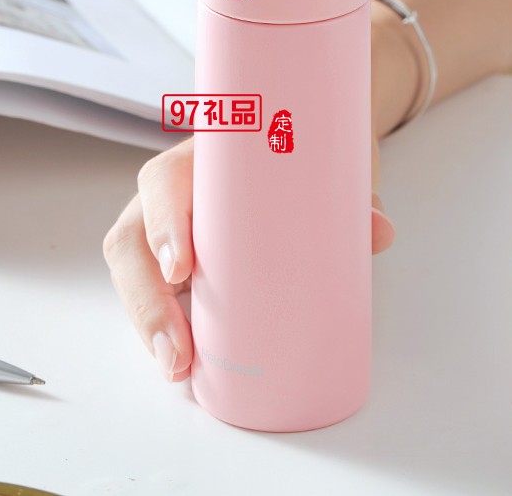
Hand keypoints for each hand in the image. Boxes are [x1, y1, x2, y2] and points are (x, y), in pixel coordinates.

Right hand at [102, 135, 395, 382]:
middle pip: (132, 237)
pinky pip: (150, 288)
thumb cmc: (299, 150)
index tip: (183, 267)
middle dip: (145, 298)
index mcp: (202, 158)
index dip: (164, 222)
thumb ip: (352, 194)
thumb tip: (380, 232)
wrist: (296, 143)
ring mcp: (167, 226)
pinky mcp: (173, 258)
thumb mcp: (323, 163)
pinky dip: (157, 326)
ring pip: (132, 268)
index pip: (164, 182)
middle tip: (178, 353)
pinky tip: (181, 363)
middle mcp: (173, 191)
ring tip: (177, 368)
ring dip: (146, 321)